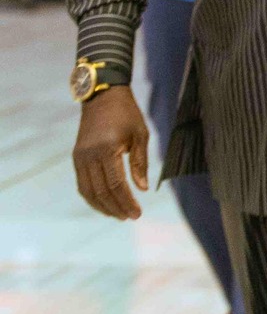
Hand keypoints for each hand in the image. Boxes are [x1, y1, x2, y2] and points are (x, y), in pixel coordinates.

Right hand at [73, 85, 149, 219]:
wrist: (102, 97)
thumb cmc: (127, 114)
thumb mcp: (140, 135)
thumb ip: (140, 163)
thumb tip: (142, 189)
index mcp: (107, 149)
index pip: (116, 184)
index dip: (127, 202)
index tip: (137, 213)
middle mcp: (89, 156)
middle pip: (101, 191)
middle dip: (116, 207)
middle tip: (131, 217)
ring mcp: (80, 157)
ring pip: (88, 191)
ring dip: (103, 206)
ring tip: (119, 215)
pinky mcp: (77, 157)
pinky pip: (82, 184)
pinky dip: (92, 197)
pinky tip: (105, 203)